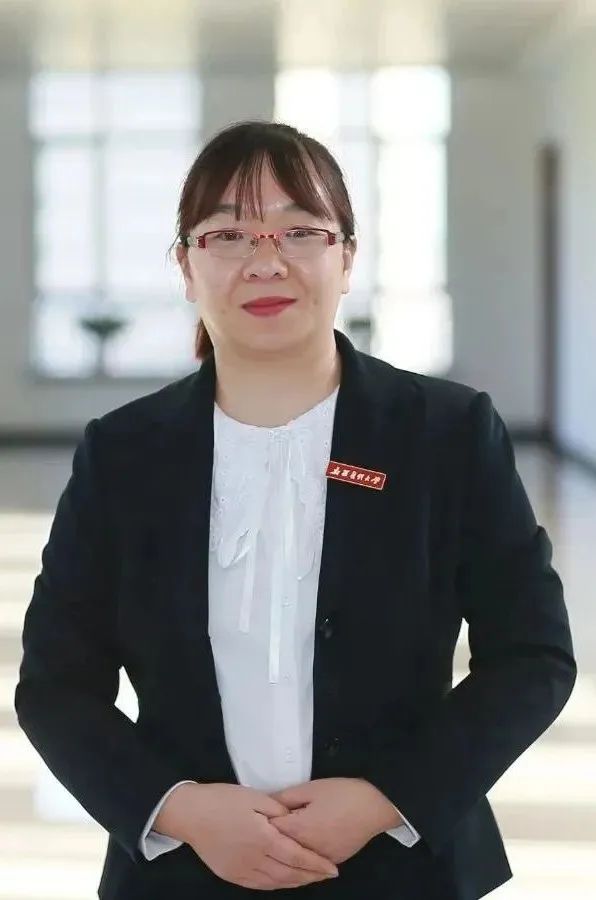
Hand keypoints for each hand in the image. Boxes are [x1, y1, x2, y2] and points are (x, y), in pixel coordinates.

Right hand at [167, 783, 339, 889]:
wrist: (190, 814)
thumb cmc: (223, 800)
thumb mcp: (255, 797)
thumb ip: (278, 811)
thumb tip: (295, 822)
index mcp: (263, 838)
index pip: (297, 856)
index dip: (316, 864)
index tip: (333, 869)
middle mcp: (255, 859)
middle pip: (289, 874)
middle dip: (310, 876)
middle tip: (326, 875)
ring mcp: (242, 870)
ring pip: (275, 883)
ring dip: (295, 882)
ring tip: (309, 879)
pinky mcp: (231, 875)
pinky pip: (259, 885)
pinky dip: (275, 885)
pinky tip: (283, 882)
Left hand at [268, 777, 402, 864]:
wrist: (375, 806)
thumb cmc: (343, 793)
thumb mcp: (311, 788)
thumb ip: (286, 797)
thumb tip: (266, 803)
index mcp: (300, 829)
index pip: (270, 831)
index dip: (263, 822)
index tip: (258, 816)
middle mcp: (308, 850)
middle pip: (280, 849)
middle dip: (271, 839)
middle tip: (268, 828)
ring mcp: (321, 859)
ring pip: (295, 861)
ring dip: (286, 851)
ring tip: (281, 840)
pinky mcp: (332, 862)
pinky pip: (311, 864)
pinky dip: (303, 858)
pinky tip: (300, 849)